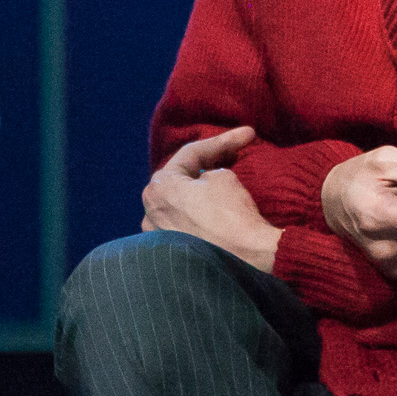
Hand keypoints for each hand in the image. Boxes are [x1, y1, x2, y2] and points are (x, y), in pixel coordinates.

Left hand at [140, 126, 281, 272]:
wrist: (244, 261)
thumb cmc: (231, 216)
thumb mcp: (223, 177)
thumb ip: (209, 172)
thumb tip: (206, 182)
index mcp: (158, 188)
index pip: (191, 154)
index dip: (223, 140)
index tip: (247, 134)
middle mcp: (149, 212)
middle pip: (180, 179)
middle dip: (206, 165)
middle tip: (233, 154)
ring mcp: (158, 237)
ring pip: (181, 204)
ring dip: (201, 192)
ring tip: (223, 182)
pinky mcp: (172, 255)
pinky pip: (185, 225)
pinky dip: (199, 215)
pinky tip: (215, 212)